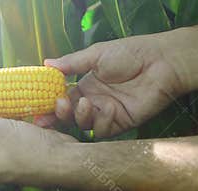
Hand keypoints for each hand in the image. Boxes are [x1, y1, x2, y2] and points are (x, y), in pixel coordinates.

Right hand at [37, 35, 183, 136]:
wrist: (160, 61)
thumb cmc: (129, 53)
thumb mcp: (96, 55)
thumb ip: (71, 63)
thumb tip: (46, 63)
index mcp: (85, 86)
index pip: (62, 99)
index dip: (50, 105)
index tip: (37, 110)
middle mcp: (93, 101)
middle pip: (70, 115)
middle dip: (59, 115)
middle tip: (56, 109)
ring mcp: (106, 113)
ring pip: (84, 125)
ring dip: (80, 117)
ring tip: (85, 103)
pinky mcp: (121, 122)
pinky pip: (104, 130)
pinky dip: (102, 122)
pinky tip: (108, 109)